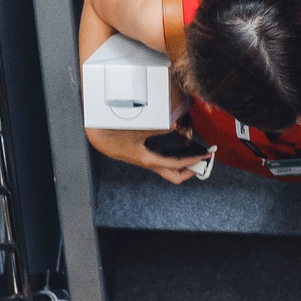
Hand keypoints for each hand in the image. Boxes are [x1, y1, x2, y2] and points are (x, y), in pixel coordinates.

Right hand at [86, 127, 200, 184]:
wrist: (95, 133)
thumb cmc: (113, 131)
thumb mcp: (138, 128)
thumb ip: (158, 127)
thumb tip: (174, 126)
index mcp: (147, 159)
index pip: (176, 166)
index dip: (193, 161)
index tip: (205, 156)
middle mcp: (147, 162)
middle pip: (172, 174)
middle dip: (189, 169)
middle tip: (202, 160)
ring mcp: (143, 158)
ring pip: (167, 165)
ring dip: (181, 159)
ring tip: (193, 149)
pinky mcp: (140, 152)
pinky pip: (160, 156)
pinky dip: (171, 151)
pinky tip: (176, 138)